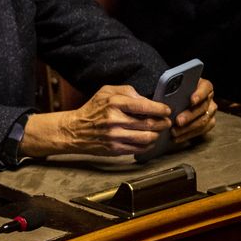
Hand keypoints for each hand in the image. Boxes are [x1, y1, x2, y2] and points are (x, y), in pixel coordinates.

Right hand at [22, 85, 169, 156]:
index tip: (166, 110)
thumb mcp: (105, 91)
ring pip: (148, 138)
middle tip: (166, 122)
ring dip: (157, 135)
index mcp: (114, 103)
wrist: (74, 130)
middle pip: (150, 124)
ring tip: (157, 131)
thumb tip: (146, 99)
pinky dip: (148, 145)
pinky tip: (148, 140)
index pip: (145, 106)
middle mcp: (115, 120)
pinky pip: (140, 149)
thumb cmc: (93, 109)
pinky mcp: (115, 149)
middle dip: (163, 123)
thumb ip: (127, 91)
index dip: (161, 109)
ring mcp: (115, 136)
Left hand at [172, 78, 216, 143]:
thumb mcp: (170, 85)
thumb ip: (170, 87)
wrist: (174, 98)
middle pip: (203, 107)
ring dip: (188, 128)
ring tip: (174, 132)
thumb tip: (165, 92)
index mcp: (203, 85)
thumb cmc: (172, 90)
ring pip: (203, 121)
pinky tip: (176, 138)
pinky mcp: (208, 123)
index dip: (199, 94)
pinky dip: (188, 135)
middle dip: (190, 115)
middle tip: (178, 121)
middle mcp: (209, 98)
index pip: (206, 88)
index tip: (191, 100)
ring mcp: (210, 111)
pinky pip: (202, 131)